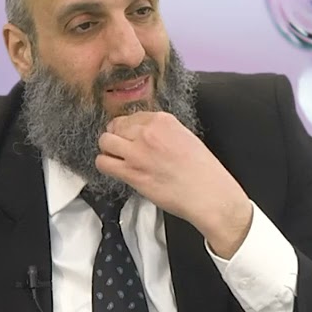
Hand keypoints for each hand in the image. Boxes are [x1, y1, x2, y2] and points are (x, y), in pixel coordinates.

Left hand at [97, 111, 252, 257]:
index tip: (131, 137)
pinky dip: (105, 165)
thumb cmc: (204, 172)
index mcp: (163, 121)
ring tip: (117, 159)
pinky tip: (115, 170)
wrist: (209, 195)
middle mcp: (148, 132)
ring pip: (105, 142)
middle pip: (116, 126)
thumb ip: (163, 133)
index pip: (132, 116)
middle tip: (123, 149)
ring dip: (108, 150)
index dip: (129, 128)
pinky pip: (103, 163)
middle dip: (117, 137)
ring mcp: (137, 152)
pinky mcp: (131, 172)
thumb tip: (147, 135)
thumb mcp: (186, 138)